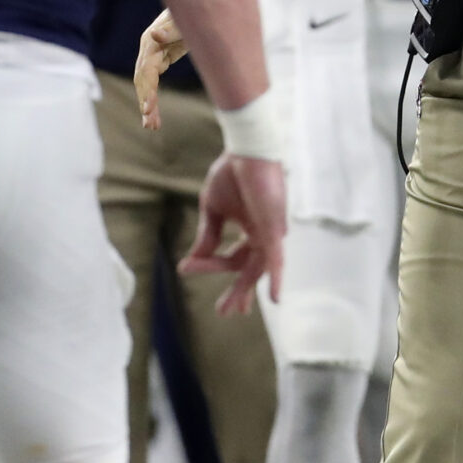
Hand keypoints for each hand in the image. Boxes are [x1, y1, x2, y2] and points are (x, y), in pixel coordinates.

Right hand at [134, 10, 187, 131]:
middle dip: (146, 102)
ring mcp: (154, 53)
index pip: (145, 70)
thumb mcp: (185, 19)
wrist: (200, 0)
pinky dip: (153, 97)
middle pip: (142, 80)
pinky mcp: (162, 57)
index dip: (146, 90)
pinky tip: (154, 115)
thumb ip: (172, 29)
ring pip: (146, 83)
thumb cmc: (195, 9)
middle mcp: (149, 47)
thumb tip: (154, 36)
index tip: (148, 109)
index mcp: (151, 40)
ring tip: (152, 126)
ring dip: (148, 104)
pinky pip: (154, 81)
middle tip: (150, 125)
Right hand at [178, 153, 286, 314]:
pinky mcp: (274, 229)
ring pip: (256, 268)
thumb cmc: (231, 173)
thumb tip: (193, 261)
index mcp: (250, 228)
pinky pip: (276, 259)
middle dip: (238, 291)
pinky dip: (275, 278)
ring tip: (234, 309)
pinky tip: (274, 298)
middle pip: (249, 270)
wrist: (245, 150)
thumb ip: (208, 235)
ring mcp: (271, 233)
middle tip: (225, 312)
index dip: (212, 266)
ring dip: (244, 289)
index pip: (232, 257)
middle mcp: (263, 234)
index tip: (185, 269)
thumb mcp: (213, 209)